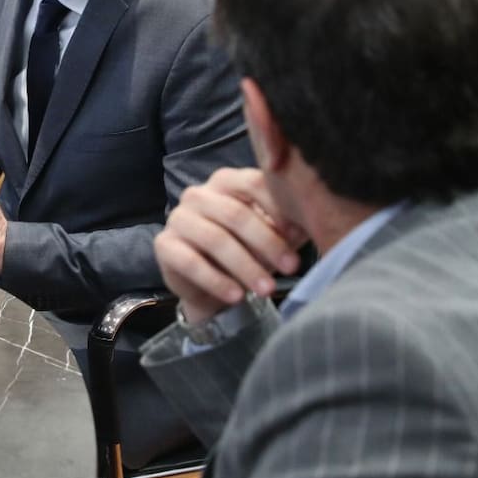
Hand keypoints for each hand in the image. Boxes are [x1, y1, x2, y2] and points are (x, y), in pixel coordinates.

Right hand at [154, 167, 306, 322]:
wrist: (211, 285)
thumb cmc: (247, 251)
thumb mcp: (272, 236)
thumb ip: (289, 226)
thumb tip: (313, 221)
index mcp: (226, 181)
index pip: (254, 183)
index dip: (279, 208)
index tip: (302, 235)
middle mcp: (198, 194)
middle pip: (235, 214)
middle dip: (267, 243)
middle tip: (292, 268)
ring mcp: (178, 218)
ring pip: (215, 239)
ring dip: (245, 266)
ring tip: (267, 289)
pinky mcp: (164, 245)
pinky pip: (191, 262)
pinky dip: (217, 280)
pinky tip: (237, 296)